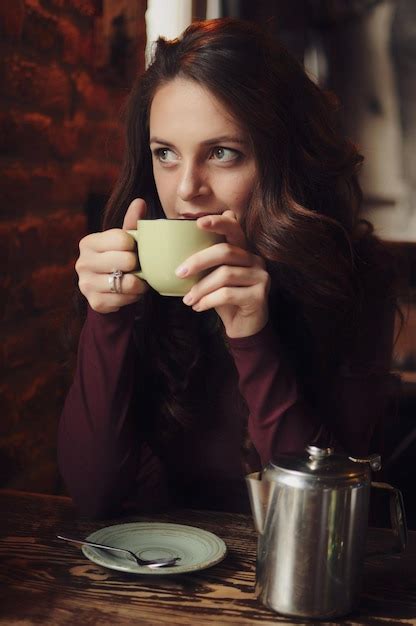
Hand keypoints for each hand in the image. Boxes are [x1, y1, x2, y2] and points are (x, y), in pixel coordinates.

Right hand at [76, 198, 148, 313]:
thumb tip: (140, 202)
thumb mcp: (124, 241)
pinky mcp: (94, 302)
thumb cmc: (117, 259)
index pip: (121, 239)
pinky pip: (124, 300)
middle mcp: (82, 263)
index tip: (134, 249)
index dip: (134, 245)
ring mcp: (86, 284)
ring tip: (139, 280)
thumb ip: (132, 222)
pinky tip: (131, 292)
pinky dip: (133, 297)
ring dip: (139, 283)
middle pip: (125, 260)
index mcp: (88, 243)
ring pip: (126, 283)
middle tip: (138, 266)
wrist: (107, 290)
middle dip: (138, 265)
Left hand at [178, 210, 269, 337]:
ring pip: (225, 275)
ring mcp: (261, 276)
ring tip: (188, 300)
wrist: (242, 327)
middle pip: (225, 251)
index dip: (218, 222)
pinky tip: (198, 307)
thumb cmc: (224, 300)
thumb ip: (203, 263)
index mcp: (243, 250)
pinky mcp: (260, 295)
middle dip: (199, 261)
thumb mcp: (211, 278)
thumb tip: (173, 251)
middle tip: (179, 273)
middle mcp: (255, 260)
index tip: (197, 222)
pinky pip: (228, 294)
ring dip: (201, 288)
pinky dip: (208, 301)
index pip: (234, 228)